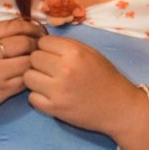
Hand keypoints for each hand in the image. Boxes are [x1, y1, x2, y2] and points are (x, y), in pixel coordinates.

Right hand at [0, 18, 43, 120]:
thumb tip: (28, 28)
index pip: (16, 25)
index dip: (33, 27)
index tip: (39, 32)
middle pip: (26, 43)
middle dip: (38, 44)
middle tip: (42, 48)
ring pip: (29, 62)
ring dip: (37, 62)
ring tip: (39, 62)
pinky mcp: (2, 90)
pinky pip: (26, 80)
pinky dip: (32, 77)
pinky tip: (31, 75)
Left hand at [24, 36, 142, 134]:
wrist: (120, 108)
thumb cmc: (105, 78)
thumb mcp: (91, 53)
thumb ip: (66, 45)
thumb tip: (41, 40)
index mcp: (74, 53)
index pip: (42, 42)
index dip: (46, 48)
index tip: (54, 56)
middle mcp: (64, 70)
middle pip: (33, 58)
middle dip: (40, 63)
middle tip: (51, 70)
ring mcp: (58, 91)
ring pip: (28, 77)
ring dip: (36, 79)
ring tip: (48, 82)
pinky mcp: (54, 109)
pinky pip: (31, 97)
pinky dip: (38, 97)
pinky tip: (50, 96)